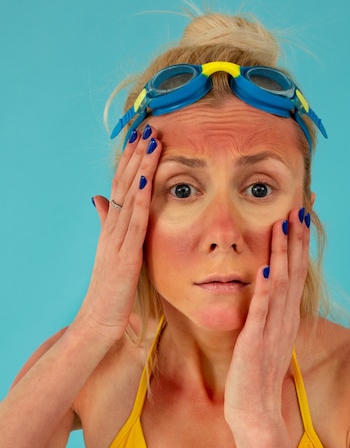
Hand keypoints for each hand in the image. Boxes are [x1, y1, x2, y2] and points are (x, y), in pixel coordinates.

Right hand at [75, 126, 161, 342]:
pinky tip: (147, 179)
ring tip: (152, 142)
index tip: (142, 138)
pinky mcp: (125, 255)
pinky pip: (135, 223)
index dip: (131, 162)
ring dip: (141, 168)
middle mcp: (112, 228)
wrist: (100, 320)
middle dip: (137, 155)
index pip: (120, 187)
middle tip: (149, 127)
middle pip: (123, 184)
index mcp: (111, 228)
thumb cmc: (110, 289)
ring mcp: (117, 240)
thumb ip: (107, 224)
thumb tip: (99, 199)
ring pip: (129, 197)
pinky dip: (141, 200)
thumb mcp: (111, 252)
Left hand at [224, 207, 309, 431]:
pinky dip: (266, 289)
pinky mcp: (255, 342)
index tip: (299, 217)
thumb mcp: (264, 339)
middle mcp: (284, 319)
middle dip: (296, 239)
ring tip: (284, 224)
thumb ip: (266, 316)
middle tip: (300, 207)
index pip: (296, 273)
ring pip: (282, 284)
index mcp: (285, 317)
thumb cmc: (254, 376)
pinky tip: (267, 268)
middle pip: (295, 272)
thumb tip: (263, 294)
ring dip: (283, 253)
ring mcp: (272, 330)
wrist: (253, 411)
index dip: (298, 244)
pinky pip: (262, 311)